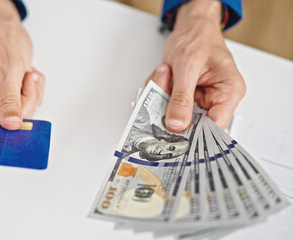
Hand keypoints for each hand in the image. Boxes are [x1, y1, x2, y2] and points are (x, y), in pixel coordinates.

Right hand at [0, 0, 44, 139]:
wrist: (4, 26)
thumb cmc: (1, 38)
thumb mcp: (10, 67)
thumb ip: (10, 98)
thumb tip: (11, 124)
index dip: (0, 131)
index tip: (19, 122)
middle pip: (3, 124)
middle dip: (22, 106)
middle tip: (27, 84)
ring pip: (18, 116)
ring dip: (29, 96)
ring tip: (26, 75)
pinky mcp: (6, 97)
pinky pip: (25, 106)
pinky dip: (31, 92)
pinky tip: (27, 76)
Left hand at [147, 0, 245, 131]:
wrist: (191, 26)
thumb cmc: (198, 38)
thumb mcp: (187, 66)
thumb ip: (181, 98)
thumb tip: (177, 125)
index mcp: (228, 92)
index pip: (215, 127)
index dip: (195, 135)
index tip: (175, 135)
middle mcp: (216, 99)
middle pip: (191, 122)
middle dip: (172, 107)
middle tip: (165, 89)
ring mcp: (198, 99)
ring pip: (174, 113)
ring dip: (164, 95)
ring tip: (166, 72)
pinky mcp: (184, 97)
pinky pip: (166, 102)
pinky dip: (160, 89)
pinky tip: (165, 73)